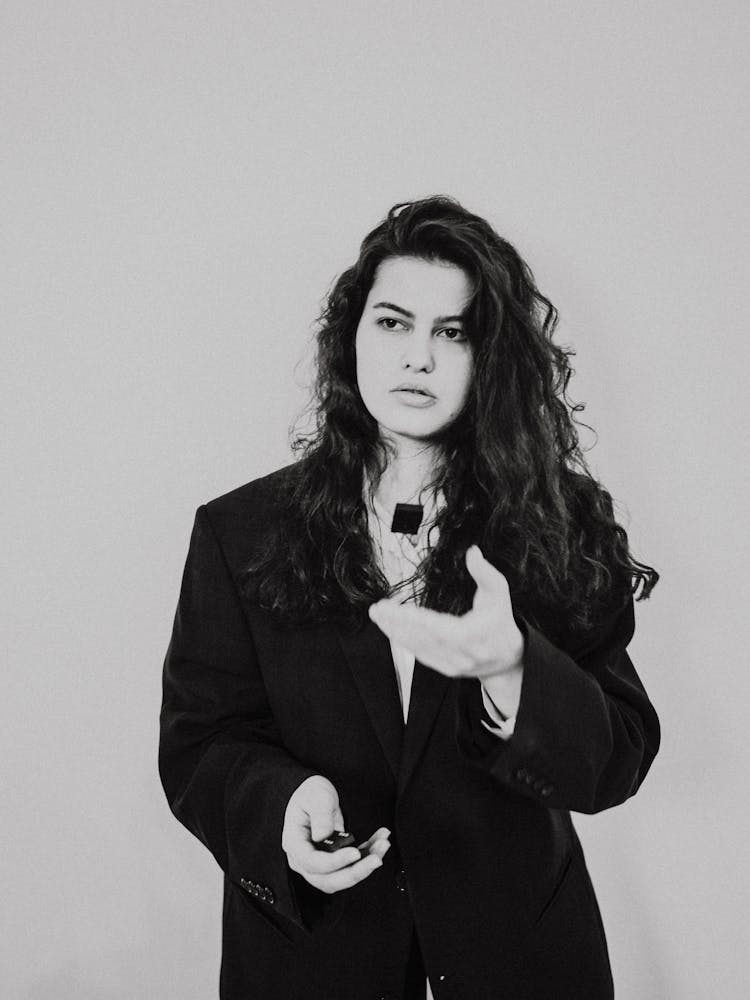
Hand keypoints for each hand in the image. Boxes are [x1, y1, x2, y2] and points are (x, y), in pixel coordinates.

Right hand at [281, 775, 390, 893]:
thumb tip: (322, 835)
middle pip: (328, 880)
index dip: (334, 862)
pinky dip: (368, 856)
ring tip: (382, 845)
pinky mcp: (335, 861)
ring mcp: (320, 863)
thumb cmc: (311, 795)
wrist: (315, 795)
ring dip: (365, 867)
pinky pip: (352, 866)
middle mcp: (305, 860)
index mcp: (295, 844)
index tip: (354, 853)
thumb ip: (320, 815)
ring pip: (343, 877)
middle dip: (355, 872)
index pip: (312, 862)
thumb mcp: (316, 797)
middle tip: (376, 859)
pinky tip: (380, 841)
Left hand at [368, 545, 523, 680]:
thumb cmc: (500, 621)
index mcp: (474, 636)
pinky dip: (403, 641)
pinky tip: (390, 628)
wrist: (508, 659)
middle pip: (424, 639)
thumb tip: (472, 551)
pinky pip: (419, 654)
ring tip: (379, 615)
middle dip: (398, 623)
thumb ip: (485, 572)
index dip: (417, 620)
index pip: (441, 629)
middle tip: (378, 609)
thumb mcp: (499, 593)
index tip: (397, 609)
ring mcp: (452, 665)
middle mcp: (461, 654)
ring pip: (418, 648)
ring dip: (395, 631)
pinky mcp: (444, 669)